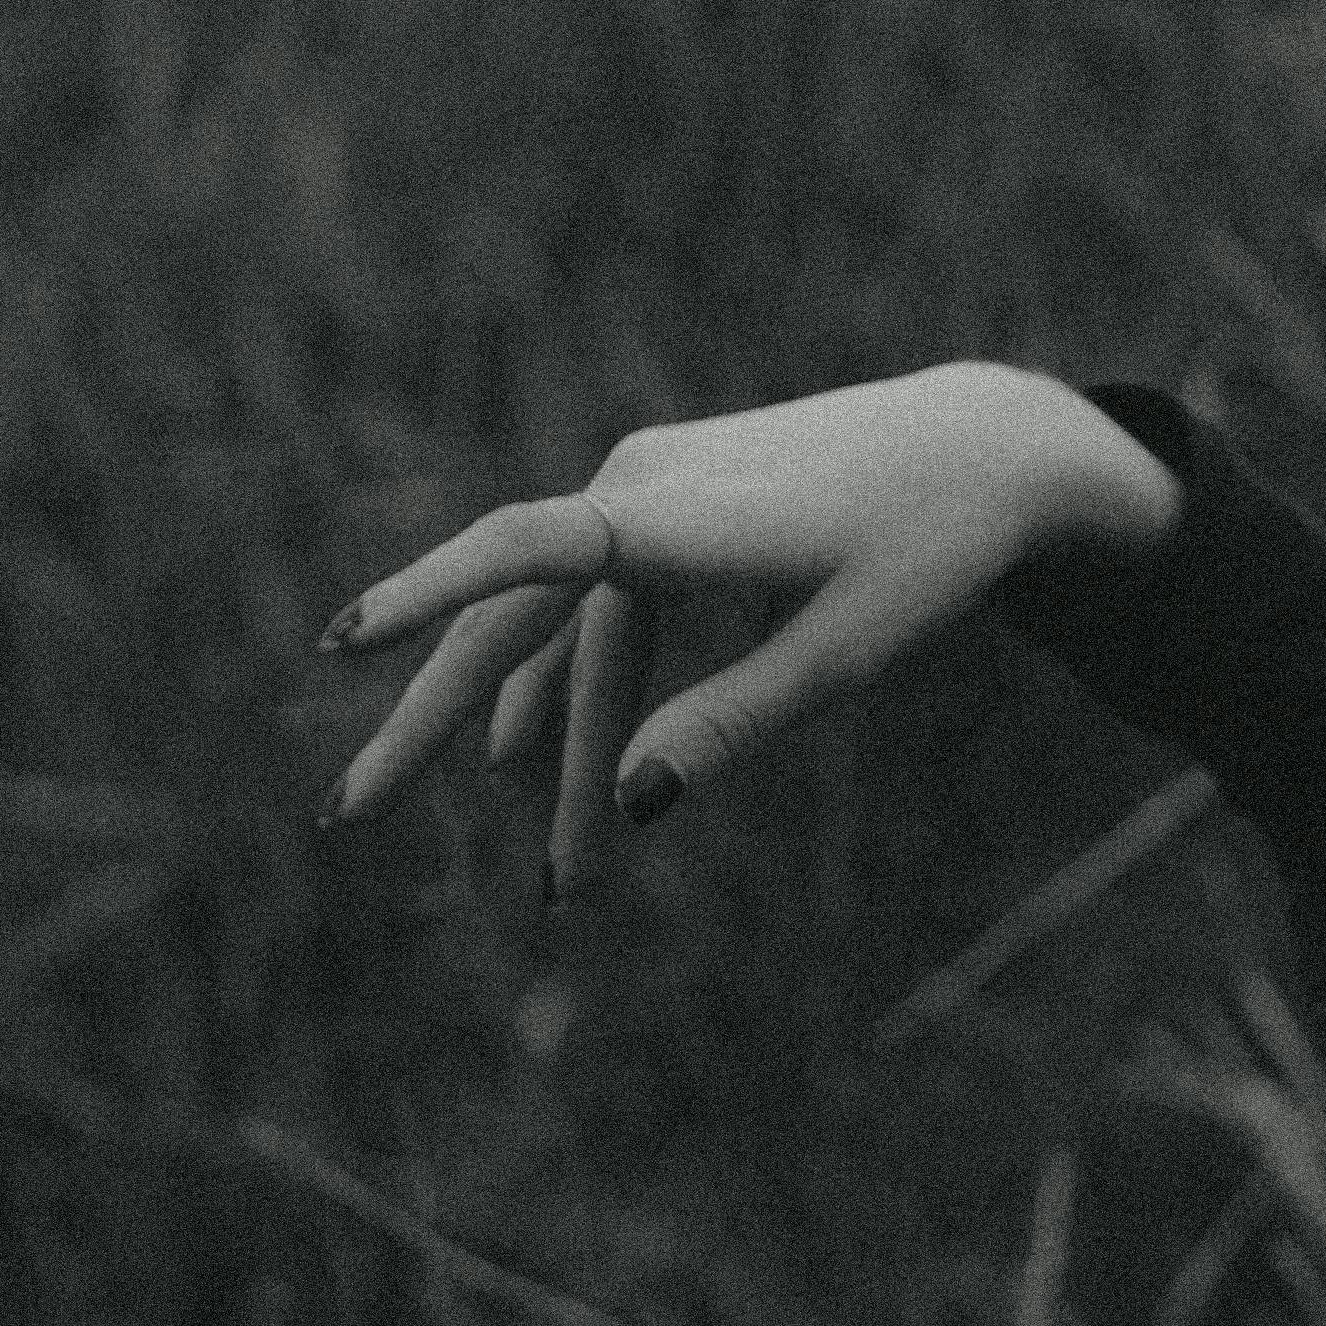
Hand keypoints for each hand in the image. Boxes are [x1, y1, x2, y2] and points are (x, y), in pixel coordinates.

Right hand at [314, 362, 1183, 888]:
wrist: (981, 449)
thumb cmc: (929, 552)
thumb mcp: (846, 653)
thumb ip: (735, 723)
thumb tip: (629, 804)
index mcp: (676, 514)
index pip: (522, 554)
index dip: (424, 597)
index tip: (345, 643)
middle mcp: (637, 484)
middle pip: (510, 618)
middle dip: (436, 726)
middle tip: (349, 815)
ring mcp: (645, 488)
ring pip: (569, 635)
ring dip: (559, 750)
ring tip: (557, 876)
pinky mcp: (666, 506)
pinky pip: (597, 608)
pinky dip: (574, 685)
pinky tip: (524, 756)